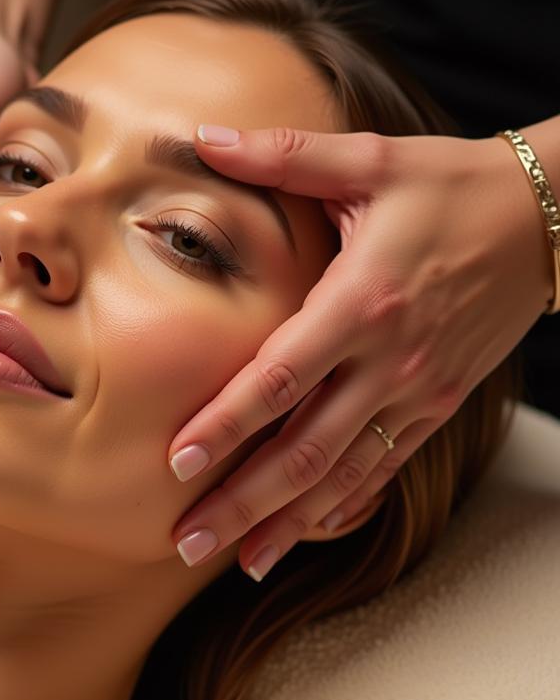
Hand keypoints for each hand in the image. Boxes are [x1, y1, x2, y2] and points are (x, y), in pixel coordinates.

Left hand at [169, 124, 553, 579]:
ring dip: (288, 523)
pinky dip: (344, 508)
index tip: (178, 463)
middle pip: (304, 451)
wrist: (553, 217)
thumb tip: (203, 136)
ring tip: (237, 562)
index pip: (280, 379)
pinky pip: (385, 471)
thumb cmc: (452, 186)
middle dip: (243, 501)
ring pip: (344, 477)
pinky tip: (308, 536)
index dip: (227, 425)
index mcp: (360, 304)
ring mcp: (418, 394)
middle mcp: (388, 362)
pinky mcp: (439, 407)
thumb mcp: (371, 161)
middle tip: (187, 541)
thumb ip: (283, 156)